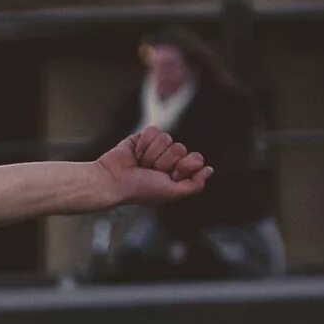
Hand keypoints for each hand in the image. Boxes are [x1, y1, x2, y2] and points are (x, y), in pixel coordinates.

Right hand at [94, 128, 208, 205]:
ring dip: (152, 154)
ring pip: (167, 138)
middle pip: (181, 148)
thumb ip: (195, 185)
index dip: (184, 166)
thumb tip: (209, 169)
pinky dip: (144, 143)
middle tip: (151, 171)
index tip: (171, 177)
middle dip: (165, 161)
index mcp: (178, 173)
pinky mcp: (143, 137)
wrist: (114, 181)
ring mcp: (156, 147)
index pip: (196, 158)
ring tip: (141, 164)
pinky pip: (154, 131)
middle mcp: (169, 160)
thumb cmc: (141, 190)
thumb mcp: (173, 192)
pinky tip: (135, 154)